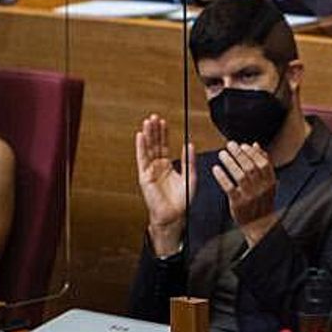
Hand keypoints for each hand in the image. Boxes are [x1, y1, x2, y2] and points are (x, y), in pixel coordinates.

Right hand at [135, 114, 194, 256]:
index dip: (163, 134)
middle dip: (154, 131)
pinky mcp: (145, 176)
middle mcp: (157, 167)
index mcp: (167, 167)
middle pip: (155, 145)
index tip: (163, 122)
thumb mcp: (190, 177)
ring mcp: (150, 171)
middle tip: (154, 116)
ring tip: (148, 122)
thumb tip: (190, 144)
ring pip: (148, 149)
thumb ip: (189, 161)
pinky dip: (141, 147)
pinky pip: (142, 159)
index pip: (163, 146)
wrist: (174, 215)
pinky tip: (141, 136)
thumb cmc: (182, 200)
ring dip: (148, 135)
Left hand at [211, 142, 278, 246]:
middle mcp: (261, 188)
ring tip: (222, 154)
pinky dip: (222, 177)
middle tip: (229, 145)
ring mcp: (250, 196)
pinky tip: (216, 169)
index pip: (263, 163)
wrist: (259, 225)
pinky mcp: (238, 203)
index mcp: (270, 182)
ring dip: (230, 162)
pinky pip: (229, 187)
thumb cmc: (262, 201)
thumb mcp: (268, 182)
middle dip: (239, 154)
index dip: (252, 153)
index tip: (243, 145)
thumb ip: (263, 163)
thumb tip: (255, 145)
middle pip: (250, 167)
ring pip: (239, 175)